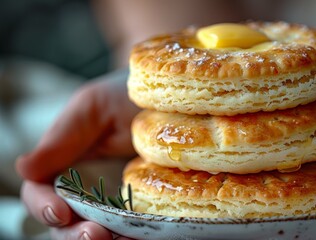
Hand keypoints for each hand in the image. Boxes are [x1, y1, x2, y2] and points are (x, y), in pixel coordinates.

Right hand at [16, 70, 138, 239]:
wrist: (165, 92)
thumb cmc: (122, 94)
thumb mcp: (92, 107)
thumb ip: (62, 138)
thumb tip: (23, 169)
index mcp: (61, 164)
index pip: (40, 194)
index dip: (43, 207)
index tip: (61, 212)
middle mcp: (84, 187)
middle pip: (66, 224)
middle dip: (75, 234)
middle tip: (95, 235)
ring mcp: (114, 199)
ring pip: (97, 231)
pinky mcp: (142, 204)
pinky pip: (133, 228)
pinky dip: (134, 236)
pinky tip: (142, 236)